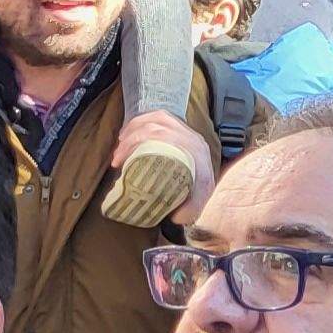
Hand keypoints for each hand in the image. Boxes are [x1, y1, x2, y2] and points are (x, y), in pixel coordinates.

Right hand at [116, 109, 217, 223]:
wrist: (217, 188)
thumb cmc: (200, 194)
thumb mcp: (196, 204)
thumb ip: (188, 211)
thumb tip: (175, 216)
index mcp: (195, 149)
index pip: (163, 136)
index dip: (137, 144)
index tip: (120, 162)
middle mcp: (191, 136)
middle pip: (155, 127)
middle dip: (130, 141)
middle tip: (115, 160)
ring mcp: (187, 130)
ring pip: (156, 118)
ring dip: (133, 129)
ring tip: (119, 145)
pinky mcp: (182, 128)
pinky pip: (160, 116)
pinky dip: (142, 121)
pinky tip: (129, 132)